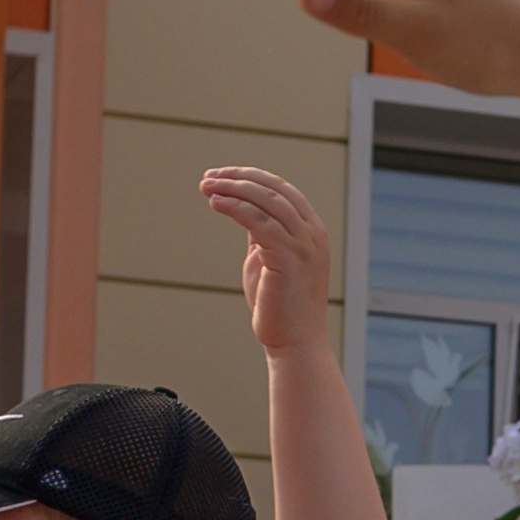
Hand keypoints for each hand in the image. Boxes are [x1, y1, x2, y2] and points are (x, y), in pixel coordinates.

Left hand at [202, 164, 334, 359]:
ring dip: (233, 188)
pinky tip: (215, 203)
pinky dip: (235, 207)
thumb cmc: (280, 307)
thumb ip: (262, 234)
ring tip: (206, 186)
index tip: (221, 176)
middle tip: (208, 177)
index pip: (282, 189)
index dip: (250, 177)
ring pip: (266, 200)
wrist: (295, 343)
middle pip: (275, 188)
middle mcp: (312, 233)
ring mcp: (304, 244)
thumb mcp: (270, 259)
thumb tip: (242, 209)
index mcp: (312, 231)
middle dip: (238, 177)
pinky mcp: (289, 256)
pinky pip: (259, 221)